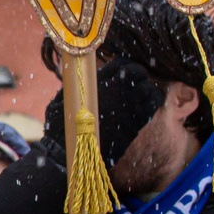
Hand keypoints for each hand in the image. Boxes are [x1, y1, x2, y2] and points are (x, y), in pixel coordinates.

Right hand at [44, 59, 165, 173]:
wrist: (69, 151)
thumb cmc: (61, 124)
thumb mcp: (63, 97)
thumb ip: (78, 83)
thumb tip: (82, 71)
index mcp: (97, 83)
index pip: (120, 63)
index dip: (124, 64)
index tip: (122, 71)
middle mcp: (115, 92)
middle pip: (137, 72)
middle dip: (138, 73)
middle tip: (134, 80)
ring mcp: (127, 108)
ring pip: (149, 88)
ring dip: (147, 87)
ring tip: (140, 93)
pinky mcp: (134, 124)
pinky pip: (152, 105)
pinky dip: (152, 101)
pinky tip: (145, 104)